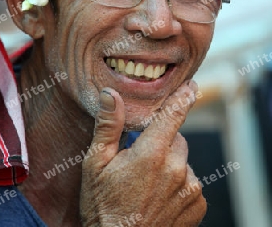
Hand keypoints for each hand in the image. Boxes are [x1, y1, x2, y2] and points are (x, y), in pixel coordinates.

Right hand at [80, 81, 205, 226]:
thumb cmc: (103, 207)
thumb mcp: (95, 164)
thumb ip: (108, 126)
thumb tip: (110, 94)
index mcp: (152, 154)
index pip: (174, 115)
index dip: (183, 96)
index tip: (191, 85)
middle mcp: (177, 169)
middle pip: (176, 139)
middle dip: (162, 141)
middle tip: (140, 159)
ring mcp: (190, 189)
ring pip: (183, 161)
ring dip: (170, 164)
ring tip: (147, 184)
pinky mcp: (197, 205)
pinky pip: (191, 182)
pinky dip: (179, 183)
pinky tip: (159, 196)